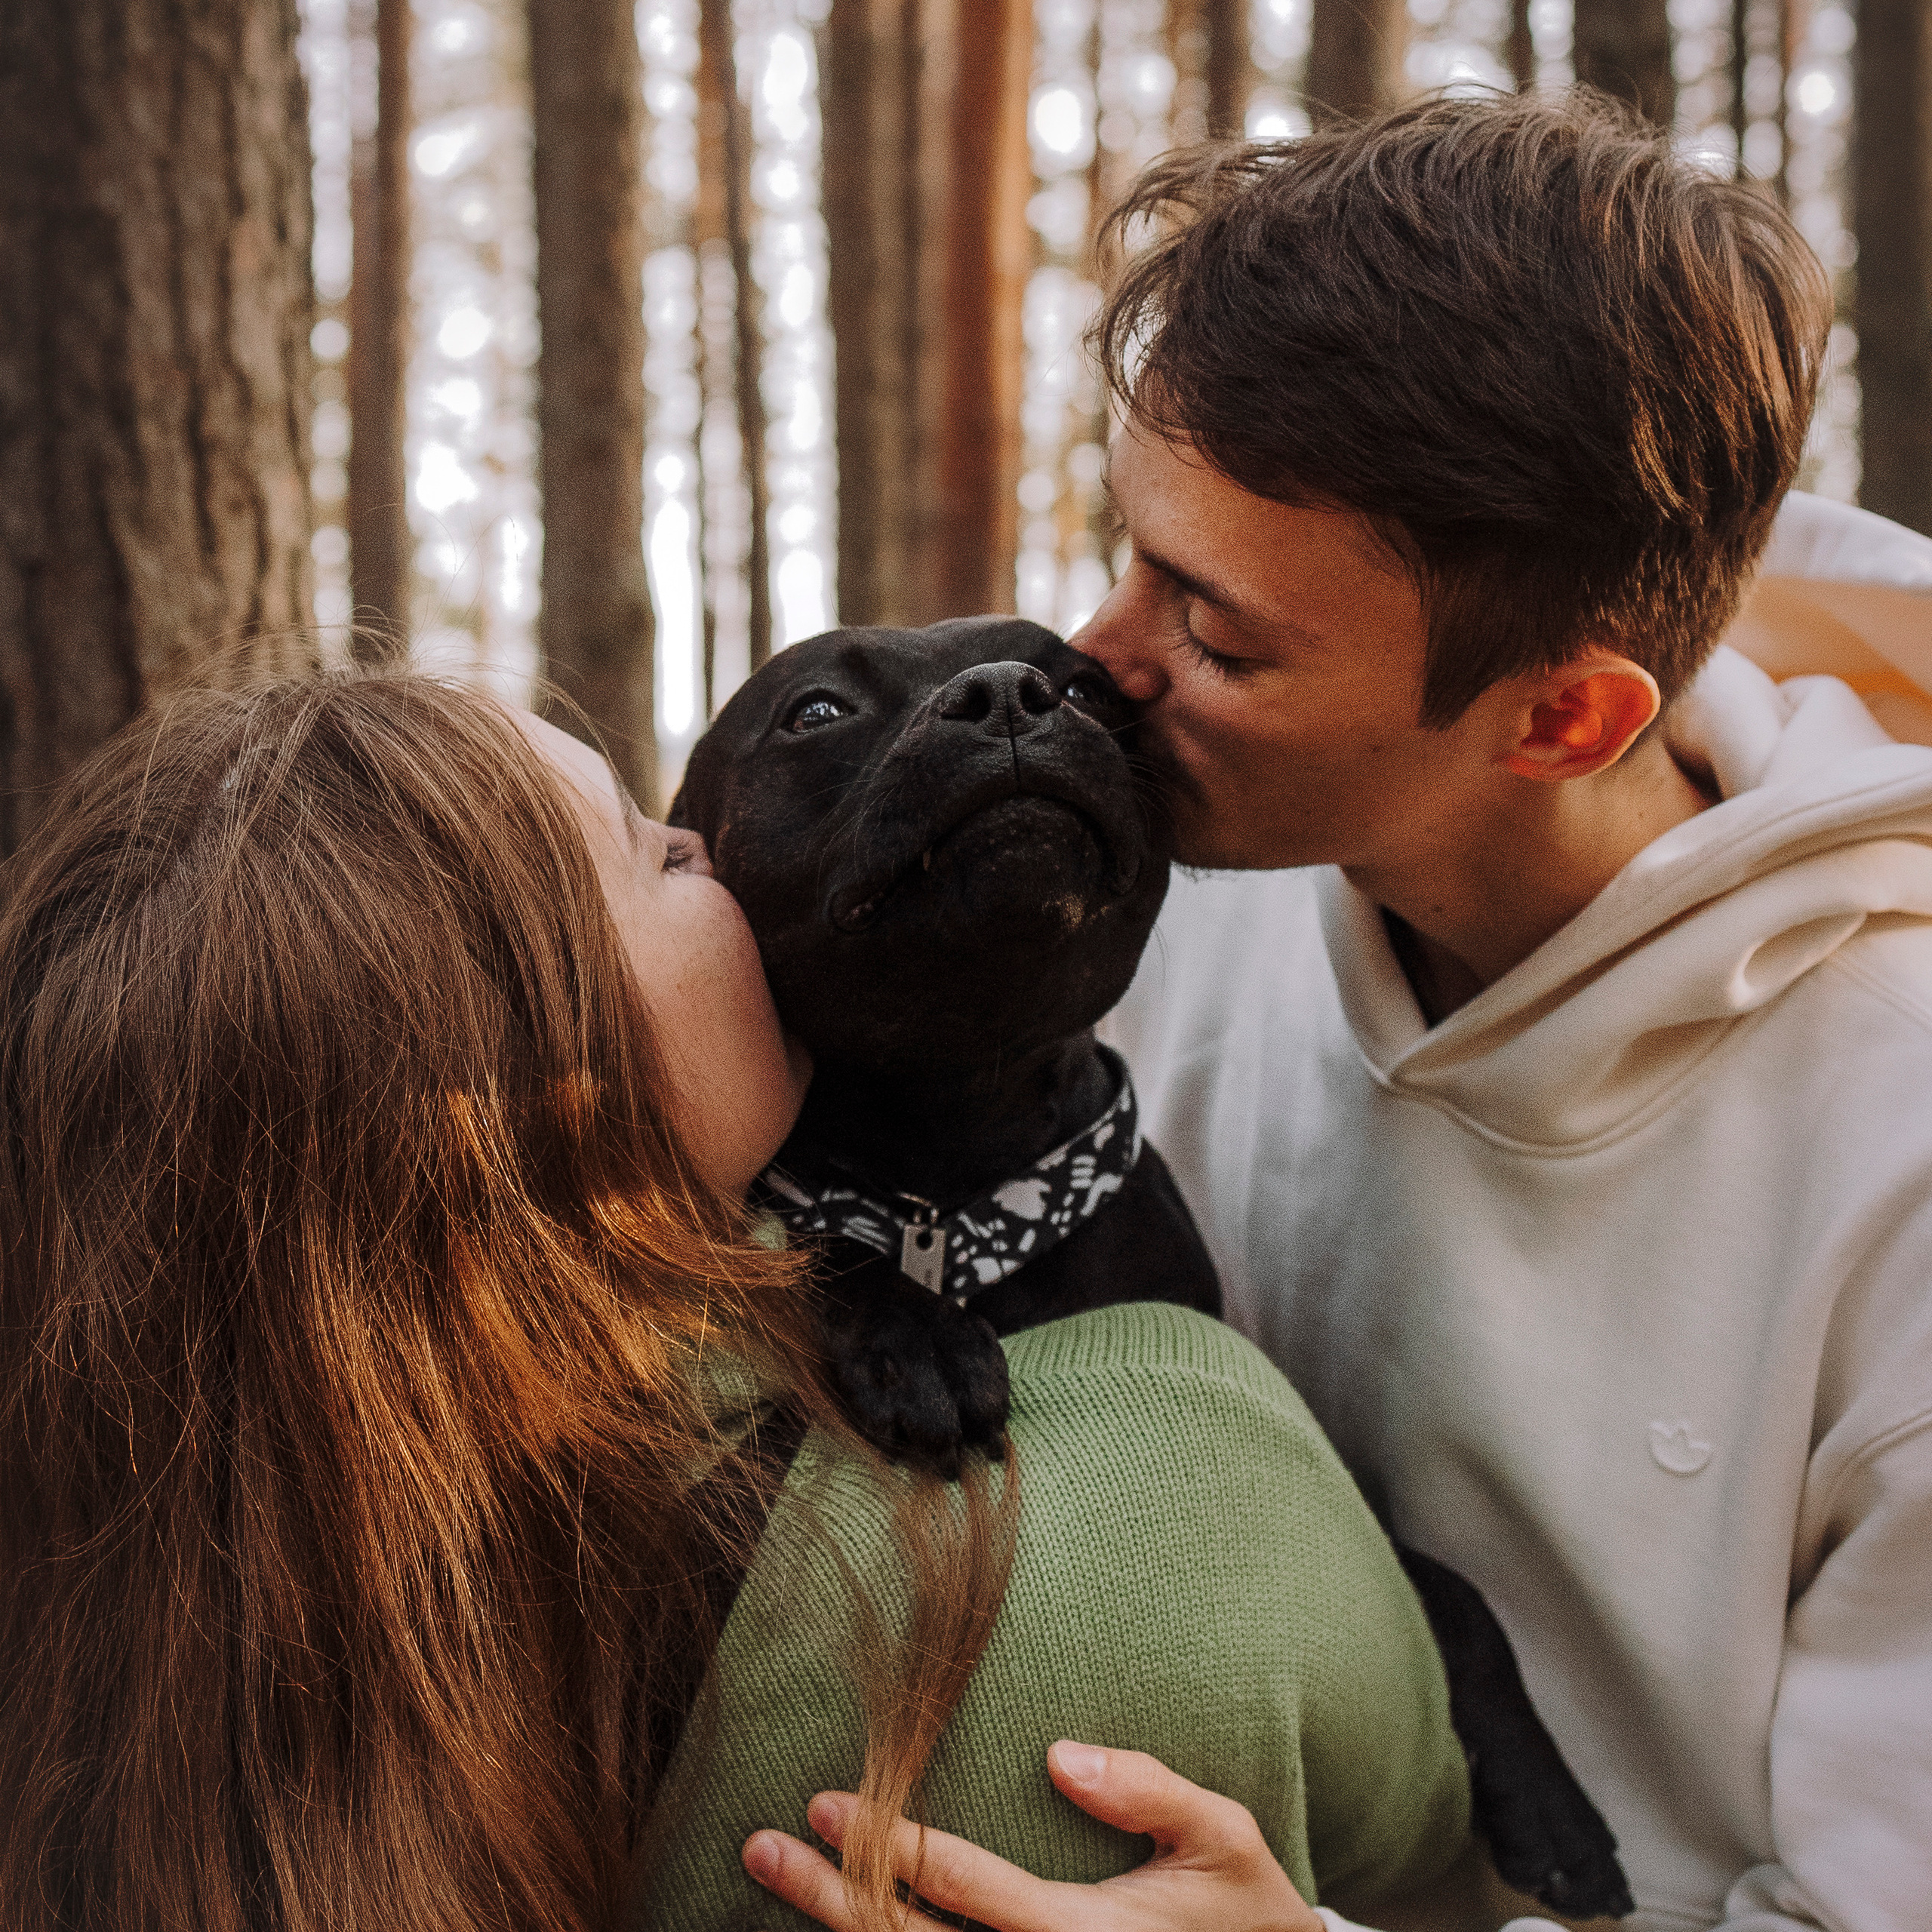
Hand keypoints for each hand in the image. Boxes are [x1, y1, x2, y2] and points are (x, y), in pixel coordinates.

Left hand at [741, 1738, 1324, 1931]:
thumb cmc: (1247, 1912)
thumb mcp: (1222, 1837)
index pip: (963, 1889)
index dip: (887, 1845)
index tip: (821, 1802)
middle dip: (829, 1897)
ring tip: (777, 1879)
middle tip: (761, 1848)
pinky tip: (843, 1929)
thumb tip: (1059, 1753)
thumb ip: (1147, 1789)